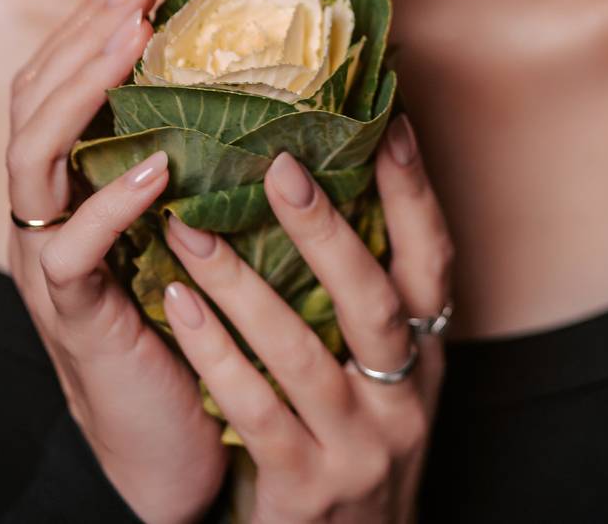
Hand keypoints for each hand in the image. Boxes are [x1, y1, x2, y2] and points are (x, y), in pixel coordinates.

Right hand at [5, 0, 226, 523]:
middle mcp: (40, 216)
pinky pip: (74, 250)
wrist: (167, 440)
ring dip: (81, 91)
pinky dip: (110, 201)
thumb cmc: (184, 317)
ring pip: (32, 162)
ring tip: (131, 41)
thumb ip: (191, 152)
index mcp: (64, 186)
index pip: (51, 85)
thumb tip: (252, 73)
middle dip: (81, 36)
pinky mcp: (74, 315)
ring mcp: (47, 264)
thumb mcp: (183, 220)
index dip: (85, 25)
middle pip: (30, 105)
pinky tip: (155, 165)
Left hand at [162, 117, 451, 523]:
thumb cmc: (356, 437)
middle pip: (372, 301)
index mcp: (426, 354)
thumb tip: (329, 170)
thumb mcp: (381, 370)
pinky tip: (174, 303)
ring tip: (189, 228)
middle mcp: (404, 398)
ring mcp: (358, 447)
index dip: (415, 192)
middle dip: (325, 230)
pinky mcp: (304, 490)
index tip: (388, 121)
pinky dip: (213, 353)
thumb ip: (364, 291)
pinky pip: (253, 411)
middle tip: (278, 165)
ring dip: (242, 286)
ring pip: (300, 353)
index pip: (433, 261)